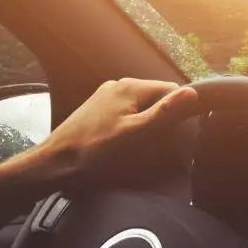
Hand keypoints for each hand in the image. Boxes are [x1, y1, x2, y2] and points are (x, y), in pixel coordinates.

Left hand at [41, 78, 198, 177]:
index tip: (176, 132)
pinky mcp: (99, 106)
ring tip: (139, 143)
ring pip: (142, 104)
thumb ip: (164, 112)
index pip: (171, 89)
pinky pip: (127, 109)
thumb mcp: (135, 132)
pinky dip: (132, 122)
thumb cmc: (95, 149)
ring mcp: (107, 94)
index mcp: (131, 86)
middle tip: (156, 141)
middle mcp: (119, 84)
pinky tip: (125, 139)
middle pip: (156, 96)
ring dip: (146, 121)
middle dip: (161, 116)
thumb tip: (192, 92)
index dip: (178, 109)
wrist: (55, 162)